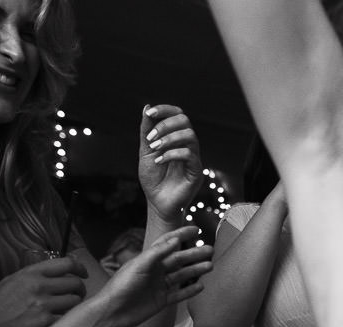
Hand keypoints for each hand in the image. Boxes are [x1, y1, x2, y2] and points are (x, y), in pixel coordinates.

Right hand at [0, 256, 88, 326]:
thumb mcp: (15, 279)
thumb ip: (36, 275)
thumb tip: (58, 272)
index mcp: (32, 272)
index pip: (66, 263)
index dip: (80, 268)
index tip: (83, 274)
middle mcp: (39, 285)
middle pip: (75, 283)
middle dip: (80, 290)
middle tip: (77, 296)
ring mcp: (42, 303)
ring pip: (74, 301)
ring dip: (74, 306)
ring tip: (66, 309)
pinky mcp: (43, 321)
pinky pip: (65, 318)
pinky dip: (65, 320)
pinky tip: (57, 322)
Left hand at [92, 226, 212, 326]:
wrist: (113, 312)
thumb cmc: (122, 286)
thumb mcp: (139, 266)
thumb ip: (157, 253)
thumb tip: (175, 240)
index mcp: (148, 259)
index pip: (167, 243)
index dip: (181, 234)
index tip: (196, 229)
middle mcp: (155, 270)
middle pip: (178, 259)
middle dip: (194, 254)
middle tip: (210, 250)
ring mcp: (159, 286)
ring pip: (181, 276)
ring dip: (195, 270)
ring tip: (210, 266)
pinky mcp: (161, 301)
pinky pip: (179, 294)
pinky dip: (190, 290)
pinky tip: (201, 286)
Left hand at [137, 104, 203, 219]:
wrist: (157, 203)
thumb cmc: (153, 179)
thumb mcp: (146, 151)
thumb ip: (146, 131)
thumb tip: (147, 107)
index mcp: (177, 139)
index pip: (178, 115)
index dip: (165, 110)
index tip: (149, 113)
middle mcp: (188, 146)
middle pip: (185, 121)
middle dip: (166, 124)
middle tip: (151, 137)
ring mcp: (194, 159)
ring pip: (190, 135)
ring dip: (168, 138)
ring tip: (154, 149)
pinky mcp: (196, 172)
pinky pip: (189, 155)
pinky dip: (171, 154)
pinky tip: (159, 161)